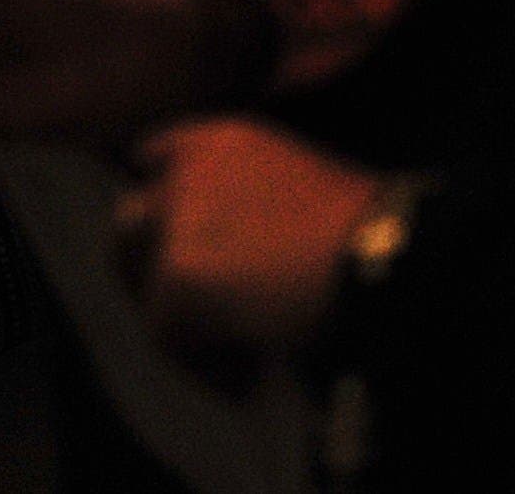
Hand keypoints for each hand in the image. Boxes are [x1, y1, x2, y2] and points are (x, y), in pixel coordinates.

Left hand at [117, 119, 381, 358]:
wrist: (383, 256)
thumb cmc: (366, 230)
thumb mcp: (296, 183)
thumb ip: (241, 199)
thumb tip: (216, 257)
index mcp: (223, 139)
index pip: (152, 156)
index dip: (160, 204)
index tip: (177, 243)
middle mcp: (189, 173)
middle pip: (131, 228)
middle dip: (152, 272)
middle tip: (194, 318)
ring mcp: (176, 226)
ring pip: (146, 290)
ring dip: (180, 323)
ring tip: (238, 354)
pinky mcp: (174, 282)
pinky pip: (169, 341)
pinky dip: (205, 365)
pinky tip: (249, 376)